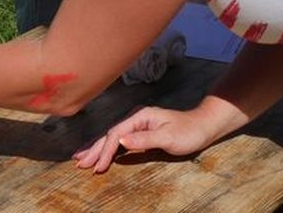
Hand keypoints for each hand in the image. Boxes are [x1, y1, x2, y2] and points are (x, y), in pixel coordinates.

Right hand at [73, 105, 212, 172]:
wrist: (203, 125)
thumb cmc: (188, 132)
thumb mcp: (168, 137)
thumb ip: (143, 139)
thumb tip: (120, 140)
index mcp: (138, 117)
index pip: (115, 134)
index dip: (105, 151)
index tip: (97, 166)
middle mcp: (134, 118)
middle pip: (109, 134)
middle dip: (94, 150)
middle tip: (79, 163)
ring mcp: (136, 124)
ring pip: (112, 137)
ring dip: (97, 148)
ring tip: (81, 158)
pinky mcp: (140, 131)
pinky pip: (119, 139)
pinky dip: (108, 147)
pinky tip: (100, 153)